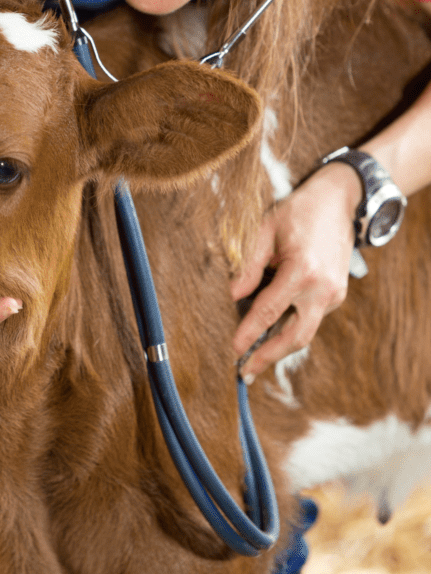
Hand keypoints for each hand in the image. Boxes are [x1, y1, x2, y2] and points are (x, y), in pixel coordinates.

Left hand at [229, 163, 360, 381]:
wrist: (339, 201)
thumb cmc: (298, 210)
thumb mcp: (265, 229)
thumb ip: (250, 265)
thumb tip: (233, 296)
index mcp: (302, 270)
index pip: (269, 311)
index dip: (249, 333)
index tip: (234, 349)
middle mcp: (322, 288)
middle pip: (295, 337)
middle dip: (269, 357)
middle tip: (245, 371)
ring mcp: (334, 294)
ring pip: (306, 332)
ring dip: (281, 347)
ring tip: (256, 358)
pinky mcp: (337, 295)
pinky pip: (312, 317)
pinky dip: (292, 326)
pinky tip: (273, 331)